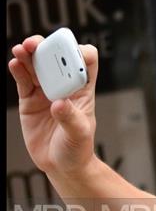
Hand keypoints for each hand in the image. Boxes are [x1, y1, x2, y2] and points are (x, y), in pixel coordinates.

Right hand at [8, 35, 99, 176]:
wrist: (62, 165)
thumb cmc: (77, 148)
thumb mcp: (79, 135)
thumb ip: (70, 119)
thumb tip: (59, 103)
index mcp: (83, 91)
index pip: (86, 62)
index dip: (79, 52)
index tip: (68, 54)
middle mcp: (64, 87)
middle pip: (56, 58)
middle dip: (48, 47)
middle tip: (37, 45)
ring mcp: (45, 92)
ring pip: (36, 66)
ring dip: (29, 55)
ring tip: (22, 49)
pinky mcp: (29, 100)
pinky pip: (22, 81)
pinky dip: (18, 70)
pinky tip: (15, 63)